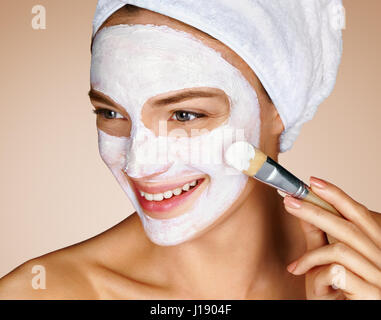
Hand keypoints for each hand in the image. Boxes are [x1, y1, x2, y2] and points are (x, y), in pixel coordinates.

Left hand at [283, 176, 380, 299]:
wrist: (352, 315)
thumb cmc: (341, 292)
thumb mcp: (328, 260)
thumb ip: (319, 236)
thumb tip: (303, 207)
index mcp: (376, 245)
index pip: (358, 213)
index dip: (336, 195)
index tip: (312, 182)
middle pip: (349, 226)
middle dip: (315, 210)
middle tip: (289, 200)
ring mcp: (378, 276)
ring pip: (341, 249)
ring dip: (311, 253)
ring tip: (294, 262)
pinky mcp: (370, 294)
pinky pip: (336, 271)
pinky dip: (314, 270)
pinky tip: (300, 274)